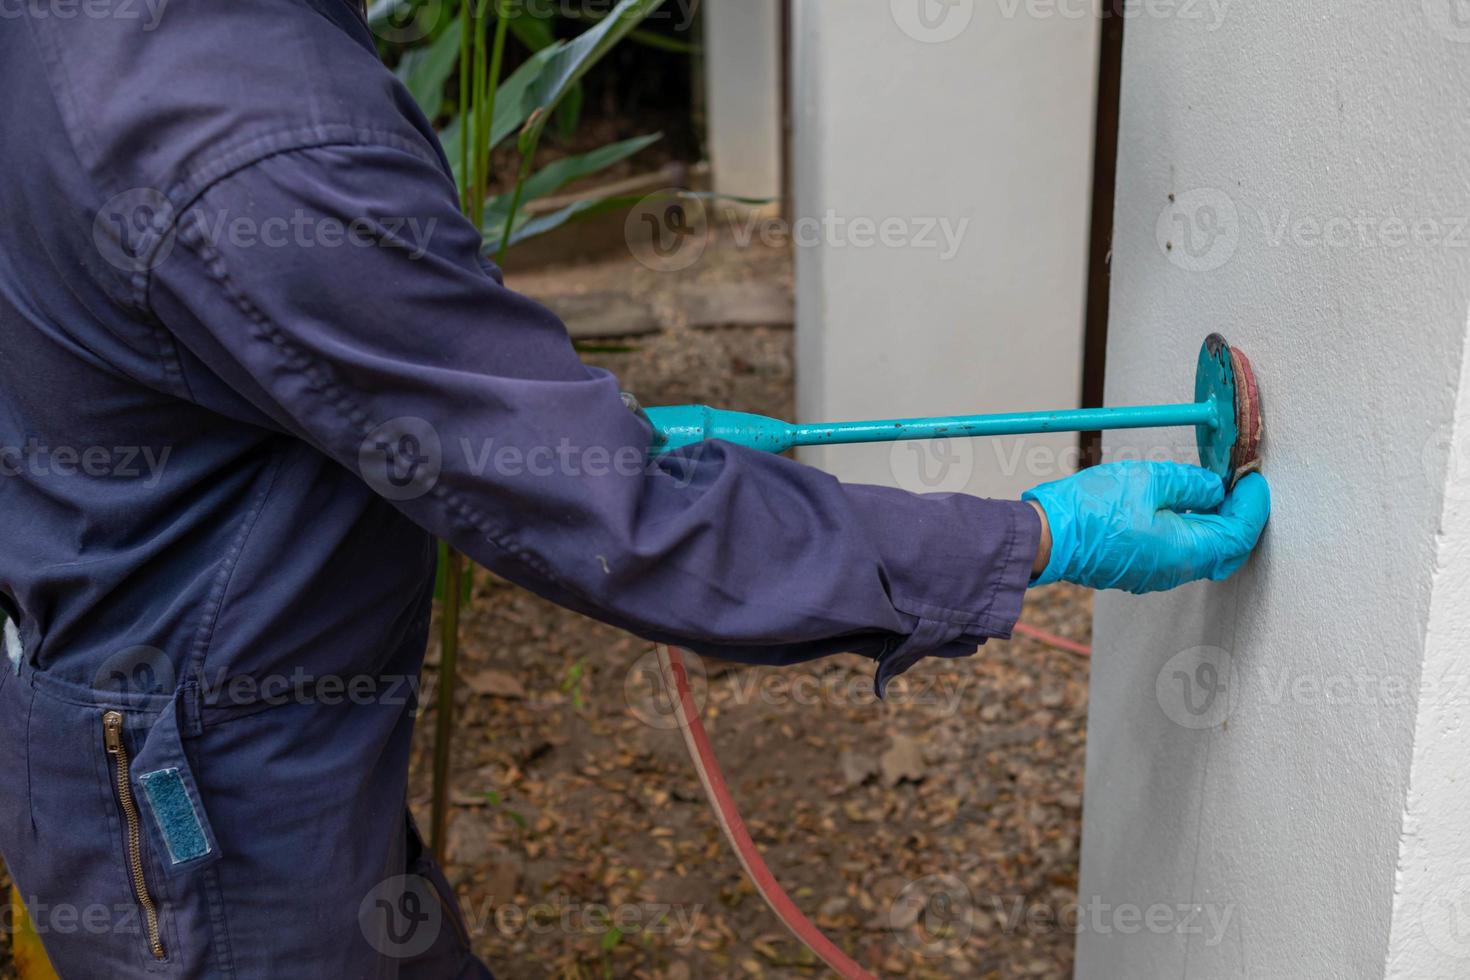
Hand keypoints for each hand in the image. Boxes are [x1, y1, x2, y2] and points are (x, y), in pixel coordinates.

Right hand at [1022, 461, 1269, 593]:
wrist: (1046, 537)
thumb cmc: (1091, 509)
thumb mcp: (1147, 481)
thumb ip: (1190, 484)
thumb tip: (1215, 489)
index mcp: (1185, 551)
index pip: (1239, 532)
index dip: (1253, 504)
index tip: (1253, 478)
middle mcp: (1175, 570)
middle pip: (1227, 549)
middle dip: (1240, 518)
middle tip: (1239, 486)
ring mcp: (1155, 574)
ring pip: (1203, 552)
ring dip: (1215, 523)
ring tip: (1212, 490)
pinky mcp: (1138, 569)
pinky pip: (1179, 553)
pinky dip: (1192, 530)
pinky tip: (1182, 506)